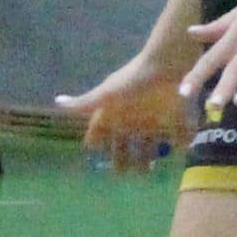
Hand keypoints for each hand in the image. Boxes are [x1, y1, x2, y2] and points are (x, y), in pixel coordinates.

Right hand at [57, 38, 197, 171]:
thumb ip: (85, 103)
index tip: (91, 152)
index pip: (101, 130)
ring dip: (149, 157)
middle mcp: (133, 117)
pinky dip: (180, 142)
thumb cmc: (134, 79)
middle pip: (125, 142)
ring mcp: (156, 118)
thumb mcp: (107, 94)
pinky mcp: (176, 116)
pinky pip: (179, 134)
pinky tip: (176, 152)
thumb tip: (56, 102)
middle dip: (122, 158)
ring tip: (148, 171)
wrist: (166, 62)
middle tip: (122, 174)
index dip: (96, 140)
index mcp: (116, 112)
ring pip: (150, 143)